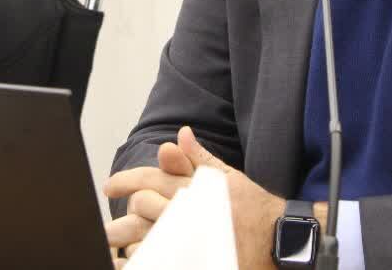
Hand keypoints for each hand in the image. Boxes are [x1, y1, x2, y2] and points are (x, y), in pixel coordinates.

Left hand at [105, 127, 285, 269]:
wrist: (281, 238)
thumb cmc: (253, 206)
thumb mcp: (227, 177)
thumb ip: (198, 158)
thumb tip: (181, 134)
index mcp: (194, 188)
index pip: (151, 178)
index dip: (126, 180)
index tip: (110, 186)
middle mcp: (191, 211)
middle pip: (144, 206)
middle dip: (126, 213)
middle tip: (110, 226)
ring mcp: (193, 238)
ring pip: (147, 236)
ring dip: (128, 240)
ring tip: (113, 246)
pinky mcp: (197, 259)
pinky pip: (161, 261)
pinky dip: (145, 260)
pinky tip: (134, 261)